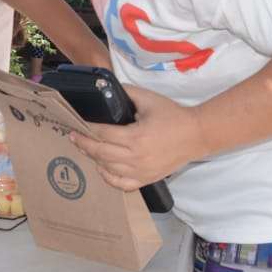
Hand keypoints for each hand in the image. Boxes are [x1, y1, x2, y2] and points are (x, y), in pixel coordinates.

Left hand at [69, 85, 205, 190]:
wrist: (197, 135)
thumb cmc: (173, 115)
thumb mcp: (148, 99)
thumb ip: (125, 93)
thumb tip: (104, 88)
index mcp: (136, 137)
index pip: (102, 134)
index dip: (86, 129)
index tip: (75, 124)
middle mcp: (136, 157)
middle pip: (100, 153)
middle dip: (84, 144)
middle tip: (73, 136)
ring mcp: (142, 171)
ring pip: (108, 169)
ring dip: (93, 158)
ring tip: (86, 148)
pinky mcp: (147, 179)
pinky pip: (122, 184)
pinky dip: (108, 177)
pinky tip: (102, 168)